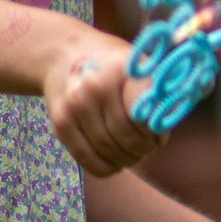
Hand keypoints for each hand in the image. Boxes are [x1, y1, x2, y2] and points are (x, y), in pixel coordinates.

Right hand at [43, 34, 157, 178]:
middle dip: (143, 149)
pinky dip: (106, 167)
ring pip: (108, 151)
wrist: (63, 53)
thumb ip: (155, 95)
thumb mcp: (138, 65)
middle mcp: (96, 86)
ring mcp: (75, 105)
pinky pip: (87, 159)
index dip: (155, 134)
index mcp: (123, 69)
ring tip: (132, 153)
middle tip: (147, 148)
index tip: (158, 136)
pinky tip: (115, 162)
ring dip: (126, 160)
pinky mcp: (60, 123)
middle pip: (127, 138)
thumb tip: (160, 135)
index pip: (146, 116)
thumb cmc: (111, 65)